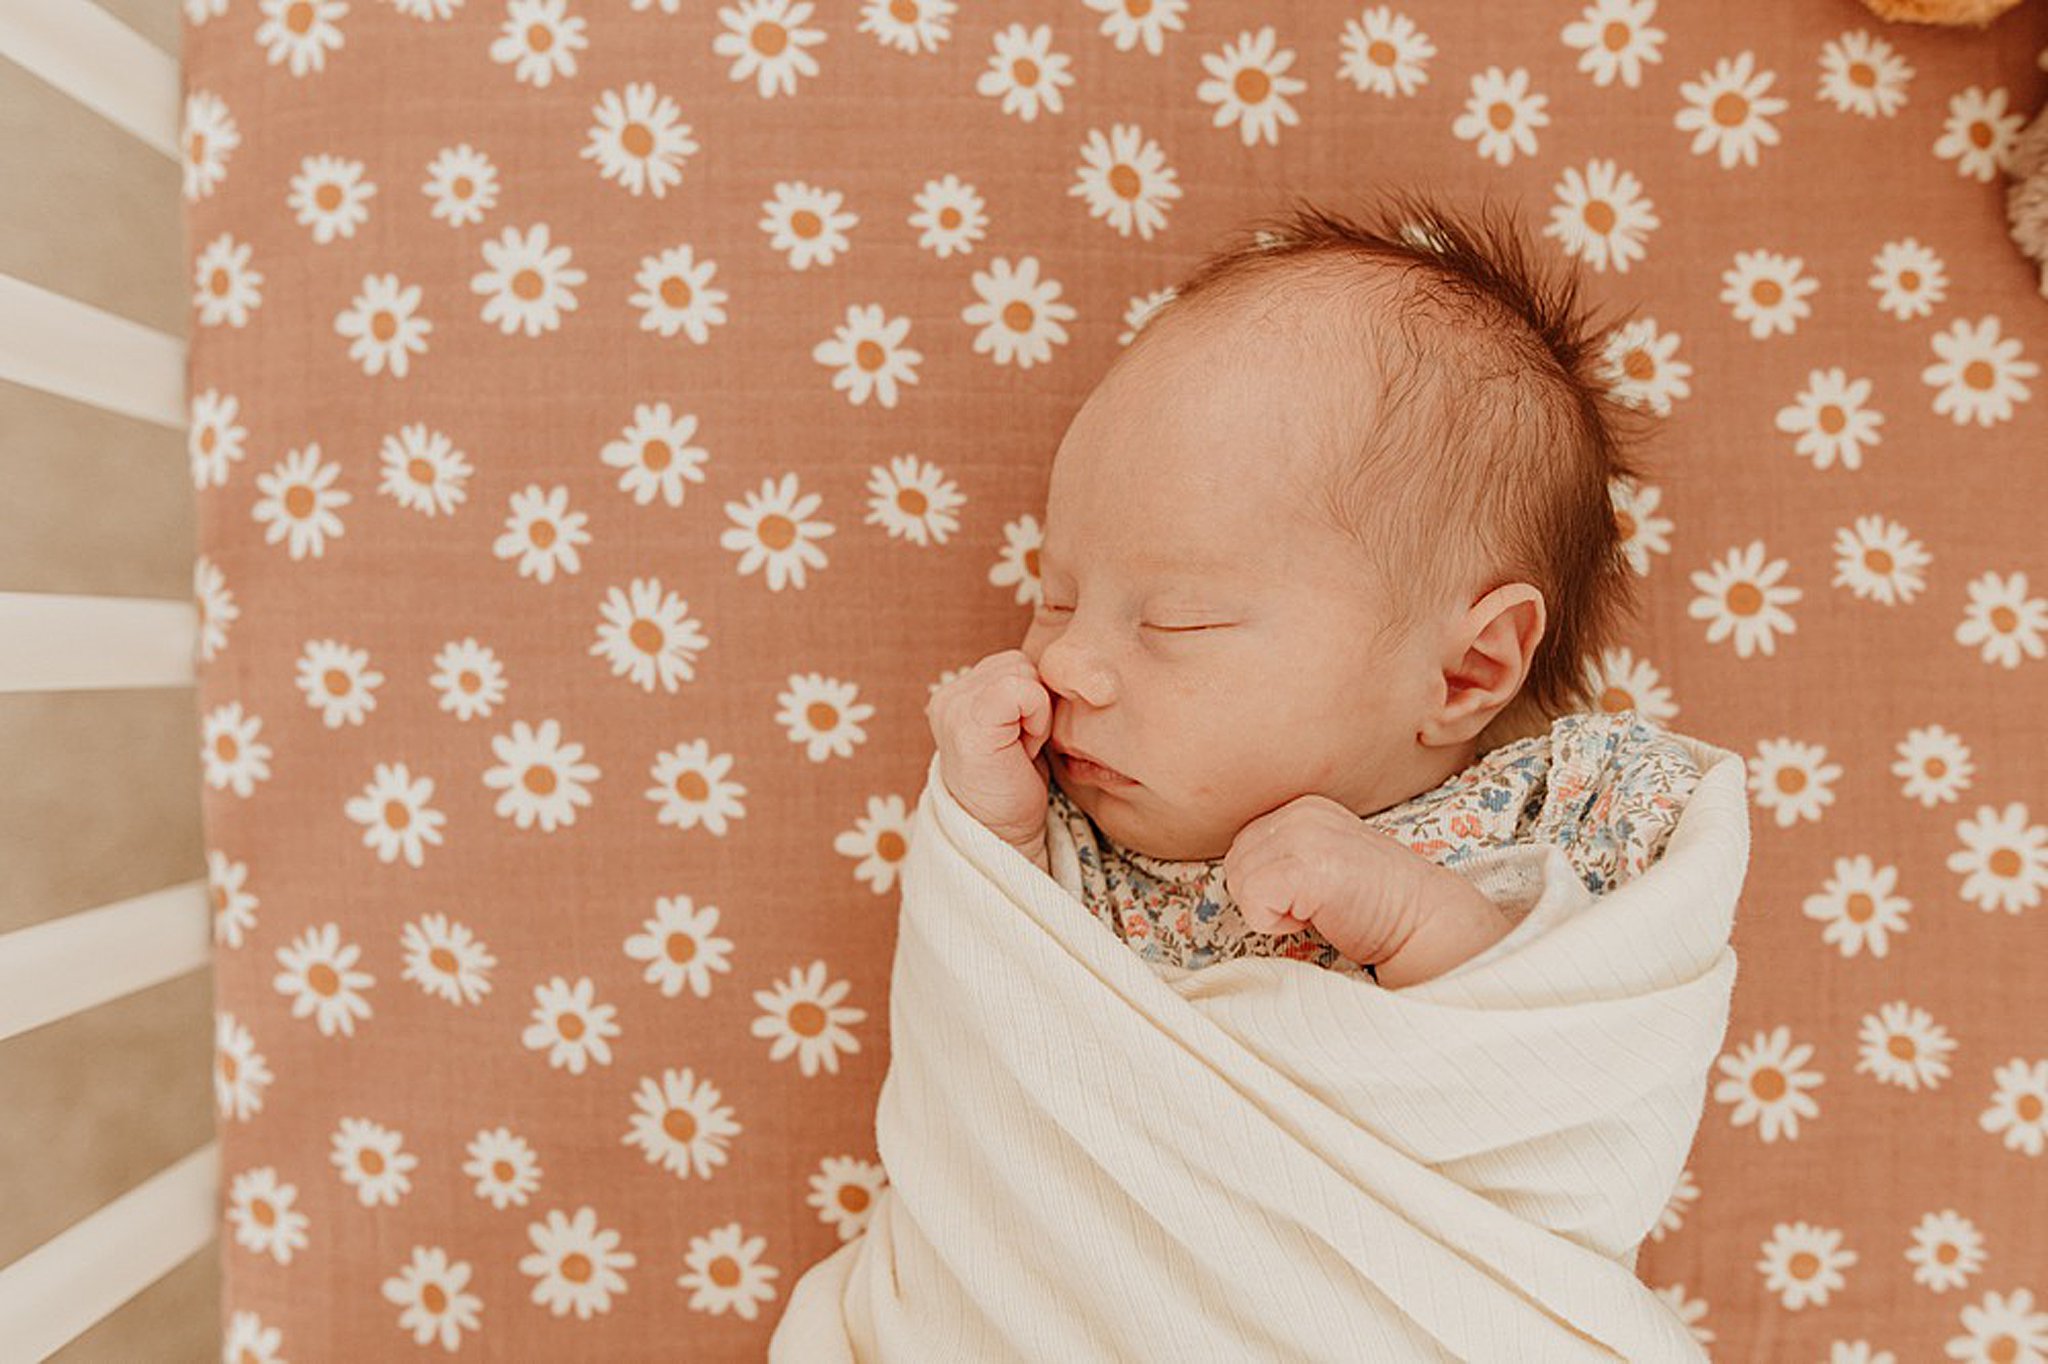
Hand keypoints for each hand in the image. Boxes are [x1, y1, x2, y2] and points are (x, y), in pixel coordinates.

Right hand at [926, 649, 1053, 848]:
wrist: (1003, 833)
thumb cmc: (1016, 784)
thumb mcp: (1017, 725)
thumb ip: (1020, 691)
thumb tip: (1056, 664)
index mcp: (959, 692)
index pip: (1015, 662)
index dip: (1032, 700)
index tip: (1020, 740)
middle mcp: (949, 693)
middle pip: (1021, 662)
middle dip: (1034, 703)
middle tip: (1020, 746)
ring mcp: (954, 705)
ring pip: (1025, 672)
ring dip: (1036, 712)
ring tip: (1019, 748)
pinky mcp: (968, 720)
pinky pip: (1025, 690)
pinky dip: (1036, 718)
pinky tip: (1022, 749)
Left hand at [1222, 793, 1448, 966]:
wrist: (1423, 920)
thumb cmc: (1373, 904)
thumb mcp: (1323, 860)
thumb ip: (1284, 854)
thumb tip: (1238, 873)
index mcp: (1303, 806)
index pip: (1243, 847)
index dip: (1268, 884)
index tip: (1312, 894)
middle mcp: (1300, 811)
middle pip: (1235, 864)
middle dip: (1264, 896)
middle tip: (1314, 906)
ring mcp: (1303, 834)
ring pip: (1239, 883)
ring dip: (1272, 911)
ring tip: (1318, 910)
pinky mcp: (1306, 865)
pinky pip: (1253, 902)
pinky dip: (1275, 924)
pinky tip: (1316, 918)